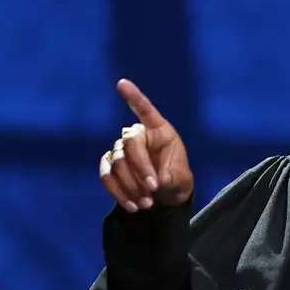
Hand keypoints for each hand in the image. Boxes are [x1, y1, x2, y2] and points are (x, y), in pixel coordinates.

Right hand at [97, 78, 193, 211]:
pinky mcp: (109, 166)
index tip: (121, 83)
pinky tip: (133, 206)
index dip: (133, 97)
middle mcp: (137, 136)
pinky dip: (119, 192)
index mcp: (159, 130)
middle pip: (130, 144)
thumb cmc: (176, 178)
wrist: (165, 196)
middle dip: (141, 168)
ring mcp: (121, 150)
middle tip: (154, 189)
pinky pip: (107, 176)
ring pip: (117, 163)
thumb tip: (155, 182)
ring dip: (131, 185)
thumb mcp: (181, 177)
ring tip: (148, 203)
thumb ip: (171, 176)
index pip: (144, 110)